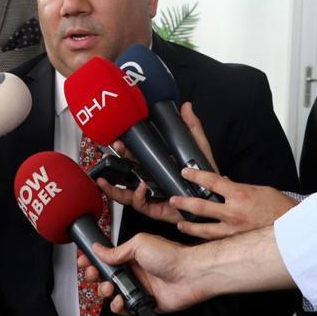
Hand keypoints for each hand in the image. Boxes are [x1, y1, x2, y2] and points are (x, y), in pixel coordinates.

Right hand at [80, 233, 205, 314]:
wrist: (190, 274)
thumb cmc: (171, 255)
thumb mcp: (139, 244)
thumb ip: (117, 251)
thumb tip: (99, 249)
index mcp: (131, 254)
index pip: (107, 258)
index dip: (94, 260)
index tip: (84, 261)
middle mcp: (134, 271)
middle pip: (106, 277)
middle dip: (95, 277)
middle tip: (94, 276)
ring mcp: (138, 287)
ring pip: (112, 293)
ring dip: (105, 291)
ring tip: (109, 288)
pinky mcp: (143, 302)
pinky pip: (124, 308)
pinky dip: (118, 306)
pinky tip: (120, 300)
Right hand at [97, 102, 218, 224]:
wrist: (212, 198)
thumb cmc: (204, 174)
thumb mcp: (198, 146)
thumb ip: (192, 126)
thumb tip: (186, 107)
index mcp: (156, 165)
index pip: (134, 156)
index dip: (124, 149)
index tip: (118, 140)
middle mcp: (150, 179)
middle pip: (125, 173)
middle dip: (113, 164)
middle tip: (110, 153)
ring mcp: (151, 195)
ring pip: (125, 193)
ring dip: (112, 188)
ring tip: (104, 181)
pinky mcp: (155, 208)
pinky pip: (140, 204)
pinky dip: (137, 197)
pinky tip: (141, 187)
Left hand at [171, 170, 297, 239]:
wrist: (294, 230)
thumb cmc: (280, 208)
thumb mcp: (259, 190)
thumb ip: (238, 188)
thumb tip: (224, 183)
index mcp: (240, 194)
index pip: (211, 180)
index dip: (195, 175)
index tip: (185, 172)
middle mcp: (233, 212)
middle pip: (200, 205)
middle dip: (184, 201)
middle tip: (173, 199)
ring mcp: (232, 230)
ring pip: (202, 228)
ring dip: (189, 224)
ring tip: (180, 222)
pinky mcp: (235, 243)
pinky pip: (214, 241)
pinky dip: (203, 240)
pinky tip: (195, 240)